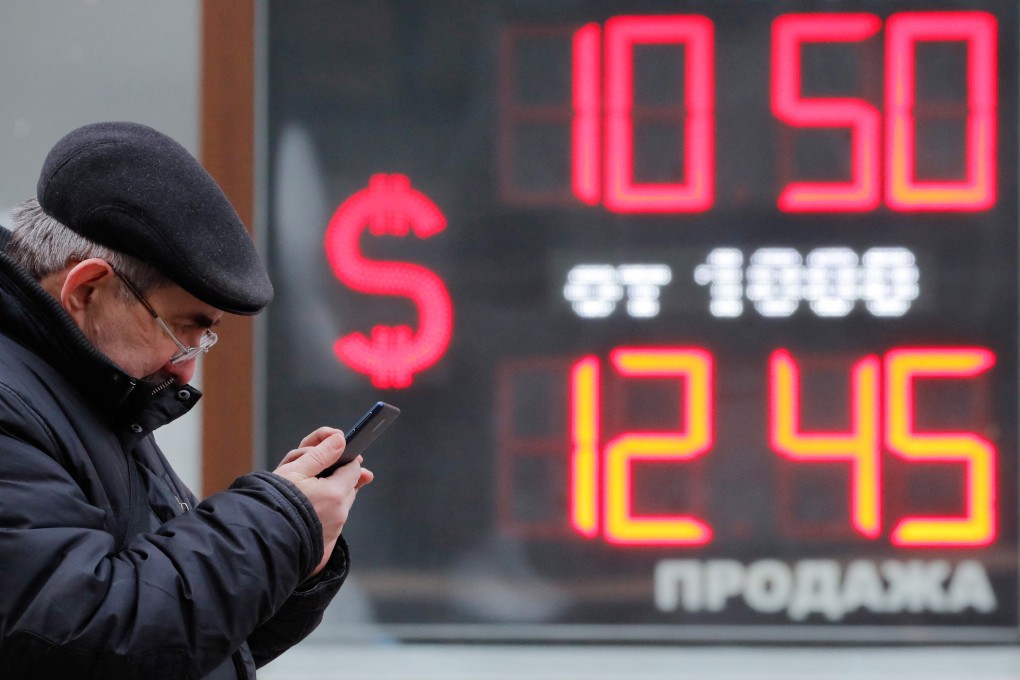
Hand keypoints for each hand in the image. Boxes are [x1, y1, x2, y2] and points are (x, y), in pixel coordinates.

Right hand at [273, 426, 373, 575]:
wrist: (257, 537)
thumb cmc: (273, 503)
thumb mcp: (294, 470)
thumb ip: (320, 453)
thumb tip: (339, 440)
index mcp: (335, 494)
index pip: (354, 469)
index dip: (343, 458)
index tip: (333, 453)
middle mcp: (339, 514)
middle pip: (347, 486)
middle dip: (333, 476)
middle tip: (307, 471)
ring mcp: (334, 531)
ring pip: (338, 504)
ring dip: (326, 494)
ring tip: (298, 492)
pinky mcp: (326, 544)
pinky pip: (330, 521)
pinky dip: (320, 512)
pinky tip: (300, 510)